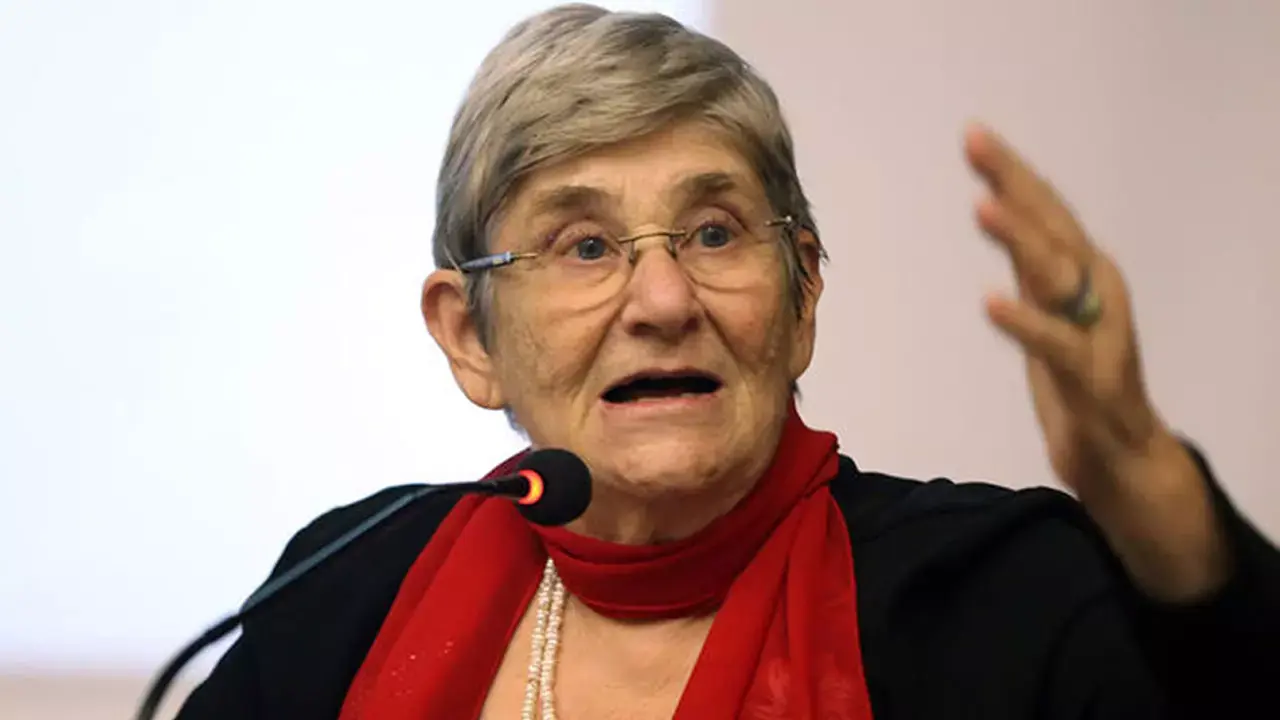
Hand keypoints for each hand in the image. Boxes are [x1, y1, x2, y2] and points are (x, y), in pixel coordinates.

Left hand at [963, 123, 1228, 601]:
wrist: (1119, 456)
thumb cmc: (1078, 380)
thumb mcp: (1045, 311)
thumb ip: (1030, 266)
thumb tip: (999, 211)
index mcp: (1082, 273)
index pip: (1044, 210)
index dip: (1011, 172)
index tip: (973, 134)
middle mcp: (1096, 289)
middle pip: (1051, 225)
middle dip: (1013, 182)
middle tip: (976, 143)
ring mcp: (1099, 331)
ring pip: (1057, 275)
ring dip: (1020, 238)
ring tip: (982, 206)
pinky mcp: (1093, 377)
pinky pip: (1055, 344)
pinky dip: (1023, 322)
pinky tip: (990, 301)